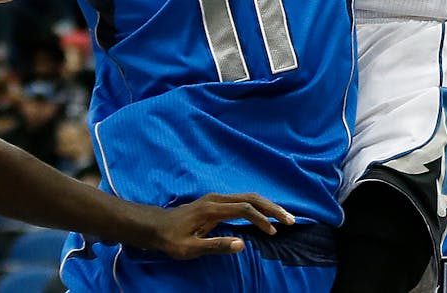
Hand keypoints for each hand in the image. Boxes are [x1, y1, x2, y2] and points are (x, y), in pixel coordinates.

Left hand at [150, 193, 294, 259]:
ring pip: (248, 197)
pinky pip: (242, 200)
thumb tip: (241, 244)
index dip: (261, 219)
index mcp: (212, 208)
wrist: (156, 226)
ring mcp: (217, 198)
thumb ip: (216, 245)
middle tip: (291, 220)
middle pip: (251, 198)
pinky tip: (265, 215)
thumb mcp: (190, 248)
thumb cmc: (172, 239)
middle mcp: (217, 198)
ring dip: (267, 206)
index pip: (244, 209)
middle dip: (272, 208)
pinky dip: (258, 206)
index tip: (272, 232)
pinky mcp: (217, 202)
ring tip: (283, 217)